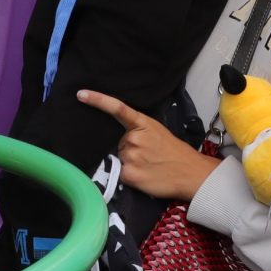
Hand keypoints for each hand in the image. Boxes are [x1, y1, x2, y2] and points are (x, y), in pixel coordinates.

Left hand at [78, 91, 219, 200]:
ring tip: (148, 165)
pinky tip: (144, 175)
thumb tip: (119, 138)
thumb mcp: (156, 131)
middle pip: (117, 142)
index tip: (81, 94)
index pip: (117, 108)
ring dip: (128, 162)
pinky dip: (129, 176)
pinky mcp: (129, 174)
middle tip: (147, 155)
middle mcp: (133, 137)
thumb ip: (136, 129)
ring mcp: (131, 156)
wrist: (190, 172)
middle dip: (127, 148)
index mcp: (141, 123)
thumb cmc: (173, 151)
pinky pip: (121, 173)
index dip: (97, 100)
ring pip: (118, 158)